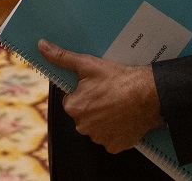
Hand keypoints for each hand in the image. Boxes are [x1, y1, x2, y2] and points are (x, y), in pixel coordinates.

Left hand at [38, 42, 162, 152]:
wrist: (148, 95)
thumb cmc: (118, 80)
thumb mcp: (87, 64)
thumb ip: (62, 57)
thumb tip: (43, 46)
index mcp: (73, 107)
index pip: (71, 100)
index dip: (83, 92)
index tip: (96, 86)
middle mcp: (83, 127)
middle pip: (84, 115)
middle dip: (93, 106)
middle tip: (108, 95)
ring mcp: (100, 138)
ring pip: (97, 127)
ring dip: (104, 119)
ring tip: (117, 105)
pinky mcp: (115, 146)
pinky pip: (111, 139)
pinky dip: (116, 131)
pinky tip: (123, 118)